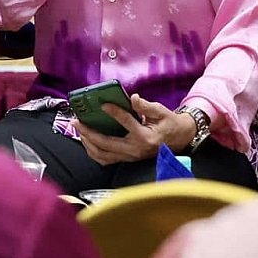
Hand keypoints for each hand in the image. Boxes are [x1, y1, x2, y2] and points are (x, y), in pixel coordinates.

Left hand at [76, 94, 197, 164]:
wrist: (180, 140)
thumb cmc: (170, 125)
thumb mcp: (162, 112)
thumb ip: (146, 106)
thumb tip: (132, 98)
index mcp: (145, 137)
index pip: (126, 123)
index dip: (114, 112)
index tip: (103, 104)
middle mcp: (135, 150)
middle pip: (106, 144)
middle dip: (88, 133)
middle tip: (77, 122)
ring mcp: (130, 157)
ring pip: (102, 155)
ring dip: (88, 143)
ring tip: (79, 131)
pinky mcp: (127, 159)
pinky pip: (106, 159)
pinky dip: (94, 151)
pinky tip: (87, 141)